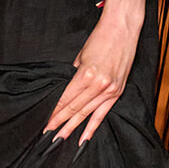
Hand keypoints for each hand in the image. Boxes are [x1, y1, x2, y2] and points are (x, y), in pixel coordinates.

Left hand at [44, 5, 142, 146]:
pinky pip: (102, 114)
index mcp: (86, 74)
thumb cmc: (100, 38)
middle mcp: (99, 85)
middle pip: (74, 109)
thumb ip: (74, 75)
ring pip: (86, 114)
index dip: (54, 112)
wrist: (123, 28)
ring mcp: (109, 90)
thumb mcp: (81, 56)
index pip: (66, 99)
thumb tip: (66, 91)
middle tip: (48, 136)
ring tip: (60, 139)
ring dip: (72, 128)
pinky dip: (92, 127)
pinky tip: (83, 139)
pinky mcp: (117, 92)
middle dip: (60, 123)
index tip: (45, 122)